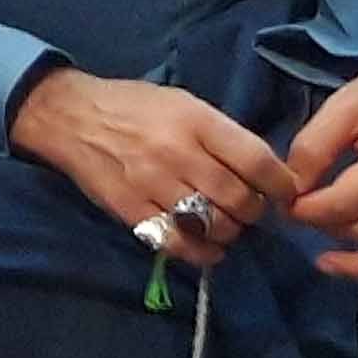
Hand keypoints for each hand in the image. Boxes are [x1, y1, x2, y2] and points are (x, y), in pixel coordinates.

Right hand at [9, 68, 298, 270]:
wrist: (71, 118)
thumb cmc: (134, 106)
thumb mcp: (183, 103)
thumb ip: (220, 134)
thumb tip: (263, 170)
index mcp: (195, 120)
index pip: (256, 159)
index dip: (281, 184)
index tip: (287, 194)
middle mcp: (177, 153)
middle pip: (239, 199)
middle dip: (254, 211)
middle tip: (250, 209)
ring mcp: (153, 185)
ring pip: (214, 225)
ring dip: (230, 231)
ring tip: (226, 224)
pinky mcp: (132, 212)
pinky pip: (179, 244)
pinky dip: (203, 253)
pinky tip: (209, 248)